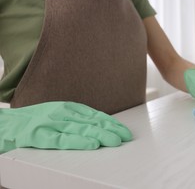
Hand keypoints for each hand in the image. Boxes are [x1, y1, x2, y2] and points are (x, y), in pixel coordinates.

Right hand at [0, 101, 131, 152]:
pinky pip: (62, 140)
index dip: (111, 123)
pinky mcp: (39, 136)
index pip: (95, 115)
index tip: (123, 130)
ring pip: (80, 129)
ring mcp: (50, 123)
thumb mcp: (58, 114)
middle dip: (110, 129)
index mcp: (67, 107)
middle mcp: (61, 113)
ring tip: (114, 140)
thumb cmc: (35, 120)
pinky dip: (78, 142)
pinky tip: (91, 144)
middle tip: (125, 137)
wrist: (5, 123)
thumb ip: (77, 119)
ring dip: (100, 135)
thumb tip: (100, 126)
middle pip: (90, 122)